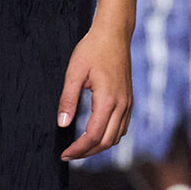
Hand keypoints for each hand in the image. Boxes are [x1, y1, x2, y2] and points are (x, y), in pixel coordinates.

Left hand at [57, 25, 132, 161]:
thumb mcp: (74, 72)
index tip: (65, 154)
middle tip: (69, 155)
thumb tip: (62, 123)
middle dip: (87, 152)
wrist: (114, 34)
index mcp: (108, 100)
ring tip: (81, 148)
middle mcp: (122, 105)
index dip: (78, 149)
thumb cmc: (92, 49)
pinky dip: (109, 136)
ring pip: (116, 137)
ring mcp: (128, 103)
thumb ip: (67, 100)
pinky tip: (96, 135)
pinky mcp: (129, 100)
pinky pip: (122, 127)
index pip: (93, 136)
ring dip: (99, 146)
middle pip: (106, 142)